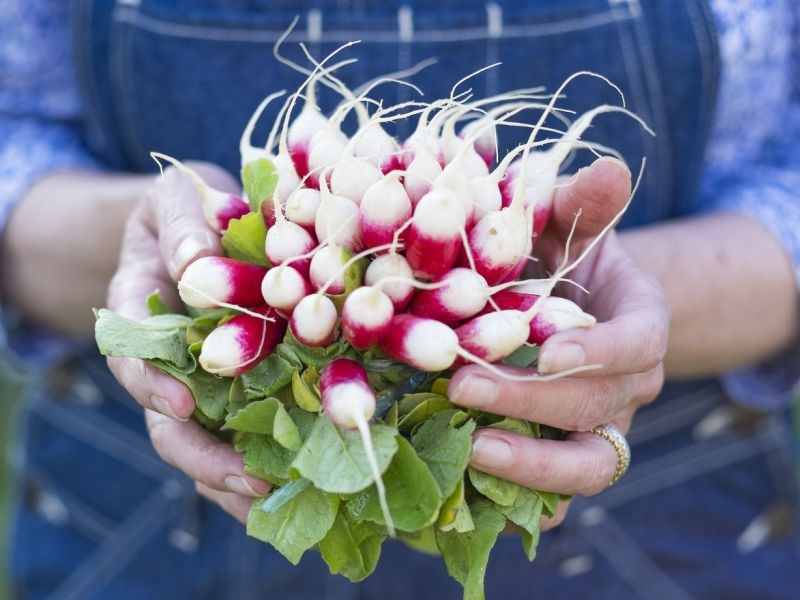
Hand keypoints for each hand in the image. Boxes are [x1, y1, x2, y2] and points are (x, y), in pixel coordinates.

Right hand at [106, 162, 269, 522]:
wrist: (209, 221)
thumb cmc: (189, 206)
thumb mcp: (176, 196)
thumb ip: (181, 225)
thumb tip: (193, 262)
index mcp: (138, 314)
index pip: (132, 358)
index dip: (151, 384)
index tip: (180, 404)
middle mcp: (168, 359)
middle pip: (168, 422)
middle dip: (201, 456)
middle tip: (243, 479)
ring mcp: (203, 379)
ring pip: (208, 440)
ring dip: (235, 476)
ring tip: (276, 499)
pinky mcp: (245, 386)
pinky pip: (248, 431)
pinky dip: (266, 461)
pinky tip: (298, 487)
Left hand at [448, 157, 668, 528]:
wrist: (570, 306)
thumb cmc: (565, 256)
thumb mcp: (571, 222)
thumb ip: (584, 202)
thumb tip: (607, 169)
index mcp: (640, 325)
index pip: (638, 344)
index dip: (601, 351)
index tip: (552, 351)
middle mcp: (628, 387)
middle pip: (595, 408)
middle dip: (531, 401)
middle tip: (462, 386)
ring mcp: (600, 428)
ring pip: (586, 468)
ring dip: (532, 467)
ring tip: (470, 450)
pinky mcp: (566, 456)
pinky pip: (557, 497)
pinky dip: (522, 504)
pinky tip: (470, 496)